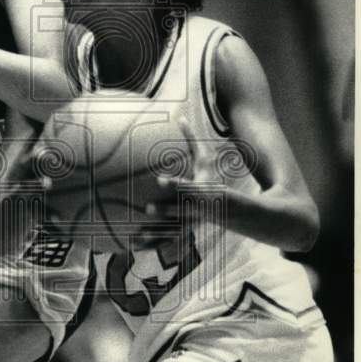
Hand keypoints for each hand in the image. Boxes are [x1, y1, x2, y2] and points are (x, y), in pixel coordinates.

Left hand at [132, 117, 213, 249]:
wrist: (227, 208)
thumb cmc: (211, 178)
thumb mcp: (205, 159)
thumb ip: (191, 140)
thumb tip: (180, 115)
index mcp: (199, 190)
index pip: (186, 186)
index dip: (174, 184)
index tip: (159, 180)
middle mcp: (194, 209)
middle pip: (179, 211)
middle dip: (165, 211)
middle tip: (147, 209)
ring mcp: (189, 224)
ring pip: (172, 231)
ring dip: (155, 234)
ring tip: (137, 235)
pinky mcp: (183, 232)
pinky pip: (165, 241)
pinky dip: (151, 244)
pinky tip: (133, 246)